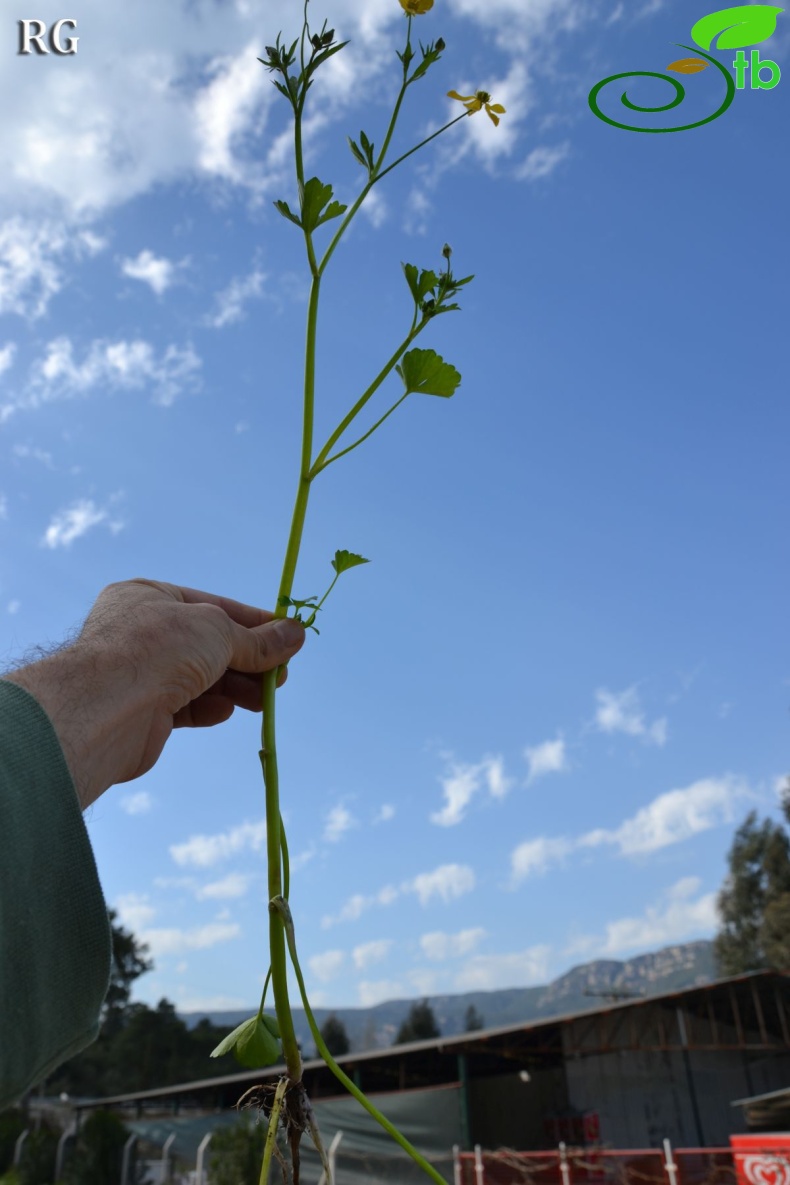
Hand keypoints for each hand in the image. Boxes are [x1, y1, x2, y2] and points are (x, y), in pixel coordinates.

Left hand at [2, 578, 305, 808]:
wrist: (109, 706)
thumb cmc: (159, 647)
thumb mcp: (219, 631)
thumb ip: (257, 639)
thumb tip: (296, 634)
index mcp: (148, 597)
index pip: (212, 606)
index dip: (254, 622)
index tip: (288, 636)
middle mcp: (140, 632)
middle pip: (209, 645)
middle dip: (249, 660)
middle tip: (283, 676)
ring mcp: (140, 673)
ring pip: (200, 677)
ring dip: (237, 686)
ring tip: (266, 698)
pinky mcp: (143, 712)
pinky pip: (185, 706)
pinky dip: (210, 707)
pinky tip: (229, 710)